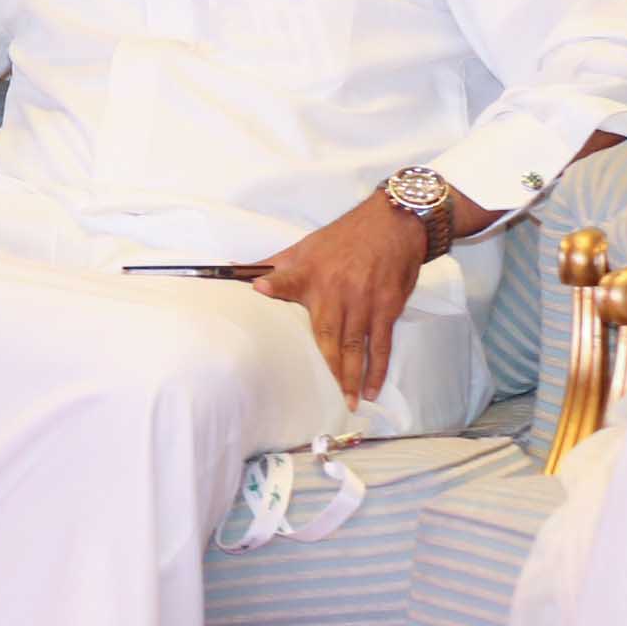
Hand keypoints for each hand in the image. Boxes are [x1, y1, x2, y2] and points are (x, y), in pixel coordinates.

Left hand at [254, 190, 435, 406]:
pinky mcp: (388, 307)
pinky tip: (374, 386)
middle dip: (329, 368)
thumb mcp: (305, 246)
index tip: (258, 289)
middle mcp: (337, 290)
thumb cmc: (343, 238)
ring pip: (356, 345)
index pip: (287, 280)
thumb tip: (234, 271)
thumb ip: (273, 266)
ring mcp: (364, 301)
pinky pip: (382, 343)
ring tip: (351, 400)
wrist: (392, 224)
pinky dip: (378, 367)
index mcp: (311, 273)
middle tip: (327, 396)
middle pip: (329, 335)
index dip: (275, 285)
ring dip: (353, 375)